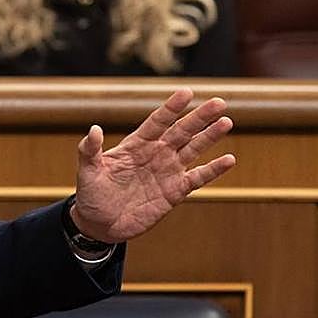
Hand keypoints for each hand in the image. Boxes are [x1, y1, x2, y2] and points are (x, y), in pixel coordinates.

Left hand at [72, 87, 234, 243]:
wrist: (100, 224)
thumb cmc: (91, 195)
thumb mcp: (87, 171)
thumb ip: (90, 150)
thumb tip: (94, 129)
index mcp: (135, 145)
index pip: (157, 122)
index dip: (171, 108)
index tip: (187, 92)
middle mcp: (155, 154)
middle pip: (181, 131)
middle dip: (199, 117)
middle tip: (218, 102)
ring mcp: (167, 172)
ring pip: (193, 150)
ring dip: (209, 137)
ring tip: (226, 122)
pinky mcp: (175, 192)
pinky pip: (198, 178)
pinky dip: (213, 169)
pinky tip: (229, 159)